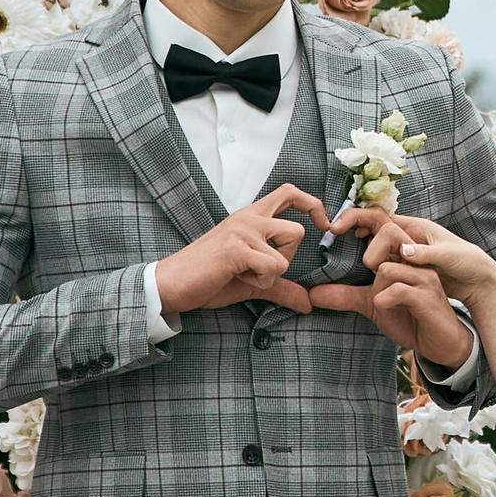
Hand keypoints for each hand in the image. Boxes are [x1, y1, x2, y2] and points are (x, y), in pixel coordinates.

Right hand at [154, 185, 329, 319]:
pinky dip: (260, 282)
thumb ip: (281, 287)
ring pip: (285, 253)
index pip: (290, 193)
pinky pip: (272, 267)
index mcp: (251, 217)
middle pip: (297, 230)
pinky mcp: (237, 248)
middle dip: (287, 258)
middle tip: (260, 268)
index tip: (323, 225)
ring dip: (270, 274)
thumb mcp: (252, 282)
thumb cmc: (208, 278)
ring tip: (243, 274)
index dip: (313, 205)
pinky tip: (236, 277)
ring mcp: (243, 230)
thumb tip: (308, 304)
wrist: (172, 284)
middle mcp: (248, 218)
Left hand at [309, 208, 478, 368]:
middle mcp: (414, 260)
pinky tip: (388, 309)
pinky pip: (396, 290)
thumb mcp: (372, 304)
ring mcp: (423, 276)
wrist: (440, 343)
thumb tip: (311, 295)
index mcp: (402, 256)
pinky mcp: (427, 296)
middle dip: (369, 252)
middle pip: (388, 231)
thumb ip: (344, 295)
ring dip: (377, 289)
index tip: (333, 227)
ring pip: (386, 267)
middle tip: (366, 272)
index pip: (382, 223)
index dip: (358, 216)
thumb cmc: (409, 317)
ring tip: (383, 303)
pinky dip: (384, 301)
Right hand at [345, 211, 495, 309]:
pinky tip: (363, 275)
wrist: (479, 280)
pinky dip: (371, 265)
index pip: (378, 216)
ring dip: (361, 250)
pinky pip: (382, 261)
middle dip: (353, 232)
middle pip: (371, 228)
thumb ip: (426, 254)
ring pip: (374, 245)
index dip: (356, 217)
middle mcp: (406, 236)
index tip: (338, 228)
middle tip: (341, 245)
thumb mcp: (449, 257)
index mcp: (414, 227)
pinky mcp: (406, 266)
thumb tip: (403, 251)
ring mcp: (404, 251)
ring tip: (348, 262)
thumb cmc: (468, 263)